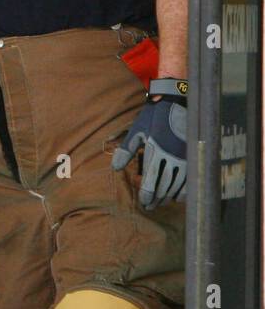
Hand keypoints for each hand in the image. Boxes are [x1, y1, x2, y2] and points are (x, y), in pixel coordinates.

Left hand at [110, 79, 187, 207]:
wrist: (178, 101)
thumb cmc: (154, 116)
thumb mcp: (137, 131)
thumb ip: (126, 150)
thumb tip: (114, 169)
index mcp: (156, 152)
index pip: (151, 181)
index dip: (147, 194)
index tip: (143, 203)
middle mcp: (172, 157)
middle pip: (164, 185)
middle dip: (157, 198)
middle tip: (150, 207)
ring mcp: (185, 157)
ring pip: (177, 184)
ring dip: (169, 195)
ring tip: (161, 203)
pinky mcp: (194, 155)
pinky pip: (190, 178)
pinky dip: (184, 190)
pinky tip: (178, 197)